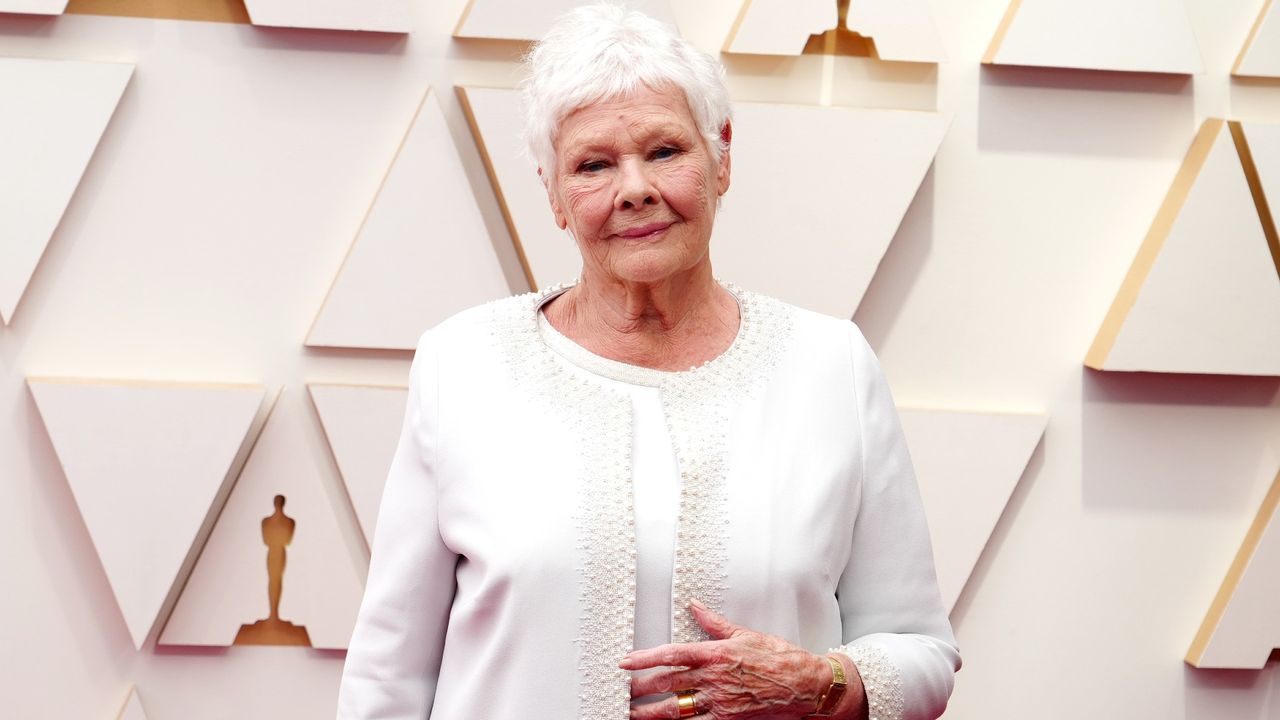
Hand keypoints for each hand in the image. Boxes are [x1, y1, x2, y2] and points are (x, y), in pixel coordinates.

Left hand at [619, 601, 864, 718]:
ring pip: (676, 708)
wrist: (804, 684)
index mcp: (716, 653)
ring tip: (632, 714)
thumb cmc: (779, 658)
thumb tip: (696, 608)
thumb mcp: (745, 634)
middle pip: (667, 682)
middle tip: (621, 690)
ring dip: (651, 712)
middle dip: (640, 687)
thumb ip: (715, 624)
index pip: (671, 654)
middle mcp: (714, 678)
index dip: (645, 658)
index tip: (626, 662)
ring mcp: (720, 702)